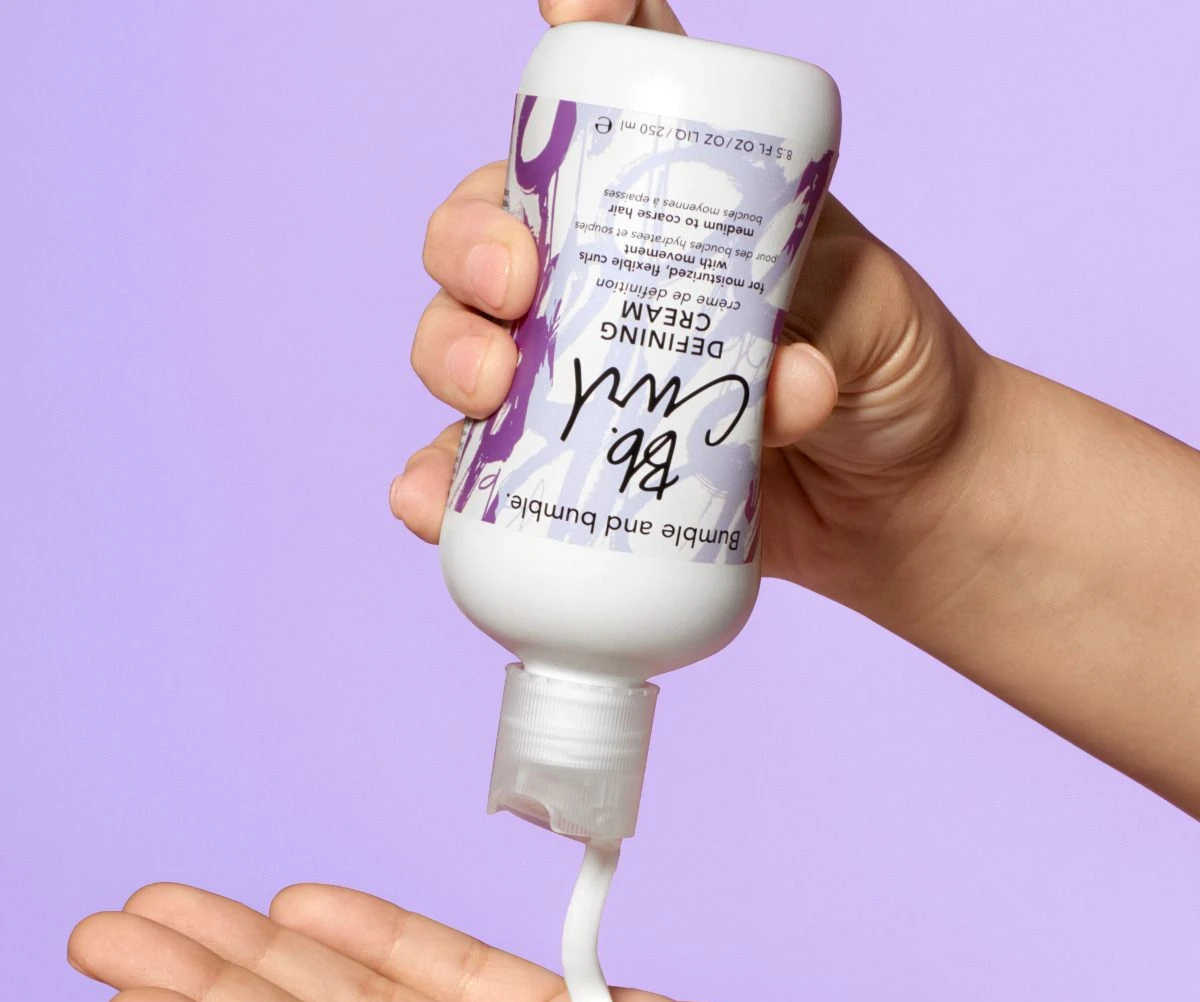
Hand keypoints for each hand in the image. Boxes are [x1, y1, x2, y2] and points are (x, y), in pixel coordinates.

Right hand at [396, 0, 995, 610]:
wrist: (895, 496)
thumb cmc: (887, 373)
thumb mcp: (871, 320)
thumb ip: (829, 335)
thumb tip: (781, 384)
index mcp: (681, 192)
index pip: (623, 84)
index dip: (588, 25)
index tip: (572, 5)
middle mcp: (606, 267)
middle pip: (493, 225)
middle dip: (470, 243)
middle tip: (515, 288)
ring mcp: (577, 365)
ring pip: (465, 336)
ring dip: (448, 352)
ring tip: (488, 391)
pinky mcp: (568, 461)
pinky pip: (481, 466)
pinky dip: (442, 480)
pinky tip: (432, 500)